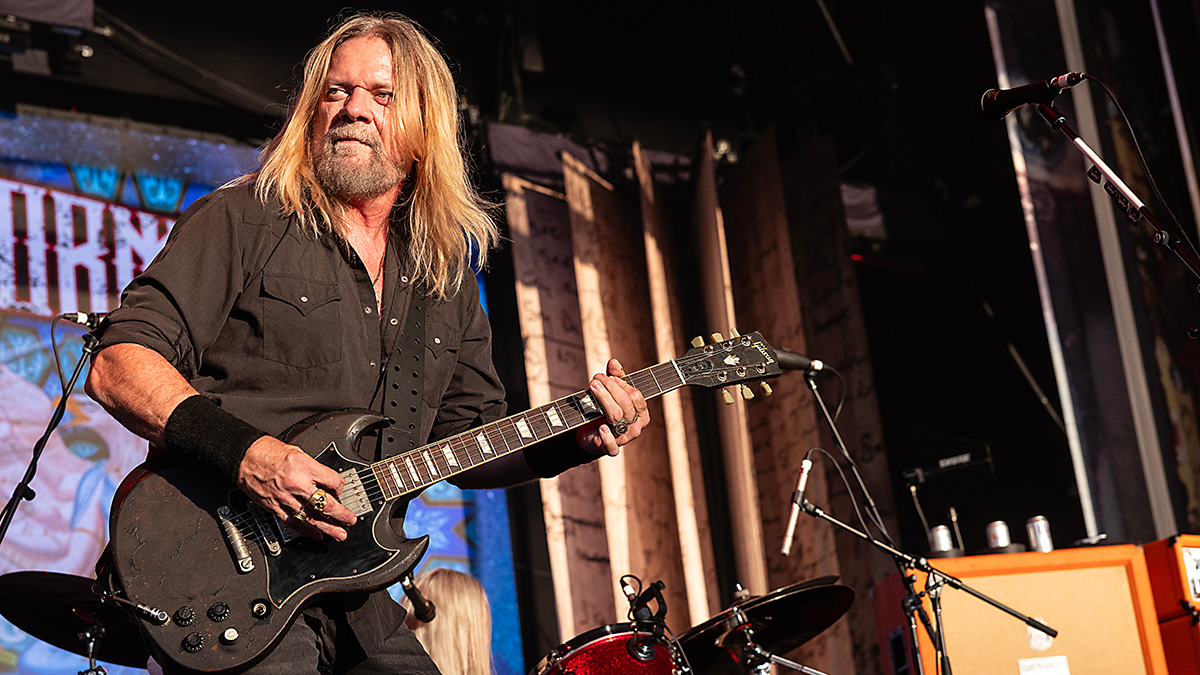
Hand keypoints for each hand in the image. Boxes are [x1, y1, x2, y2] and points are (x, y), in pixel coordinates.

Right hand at [236, 436, 357, 540]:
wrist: (245, 457)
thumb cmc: (268, 452)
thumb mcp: (299, 453)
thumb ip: (314, 468)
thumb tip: (327, 481)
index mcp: (306, 467)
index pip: (333, 482)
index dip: (340, 487)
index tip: (340, 490)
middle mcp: (298, 484)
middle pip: (326, 503)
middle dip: (342, 514)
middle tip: (351, 520)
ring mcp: (286, 498)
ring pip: (312, 517)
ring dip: (328, 528)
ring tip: (340, 534)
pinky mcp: (275, 508)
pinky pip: (294, 523)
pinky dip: (307, 531)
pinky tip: (317, 535)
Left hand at [576, 359, 649, 456]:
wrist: (590, 434)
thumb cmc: (604, 411)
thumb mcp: (611, 393)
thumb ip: (615, 378)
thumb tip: (614, 362)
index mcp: (641, 412)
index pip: (635, 395)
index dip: (621, 384)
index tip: (607, 376)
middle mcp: (636, 426)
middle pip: (625, 404)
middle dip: (609, 388)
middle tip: (595, 379)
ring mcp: (625, 438)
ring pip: (617, 417)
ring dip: (603, 400)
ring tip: (592, 387)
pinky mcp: (611, 449)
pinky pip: (612, 445)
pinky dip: (606, 436)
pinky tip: (601, 427)